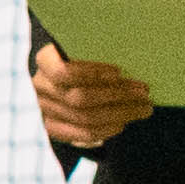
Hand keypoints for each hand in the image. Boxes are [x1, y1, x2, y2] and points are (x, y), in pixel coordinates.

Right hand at [35, 48, 152, 151]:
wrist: (62, 80)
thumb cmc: (82, 58)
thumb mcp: (84, 49)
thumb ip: (98, 52)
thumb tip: (132, 62)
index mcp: (45, 61)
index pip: (64, 71)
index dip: (92, 73)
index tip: (119, 72)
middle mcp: (40, 87)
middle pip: (80, 98)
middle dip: (117, 96)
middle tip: (143, 92)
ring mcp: (44, 110)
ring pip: (85, 119)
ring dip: (120, 113)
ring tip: (143, 108)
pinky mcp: (54, 128)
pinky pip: (82, 134)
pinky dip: (107, 129)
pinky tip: (124, 122)